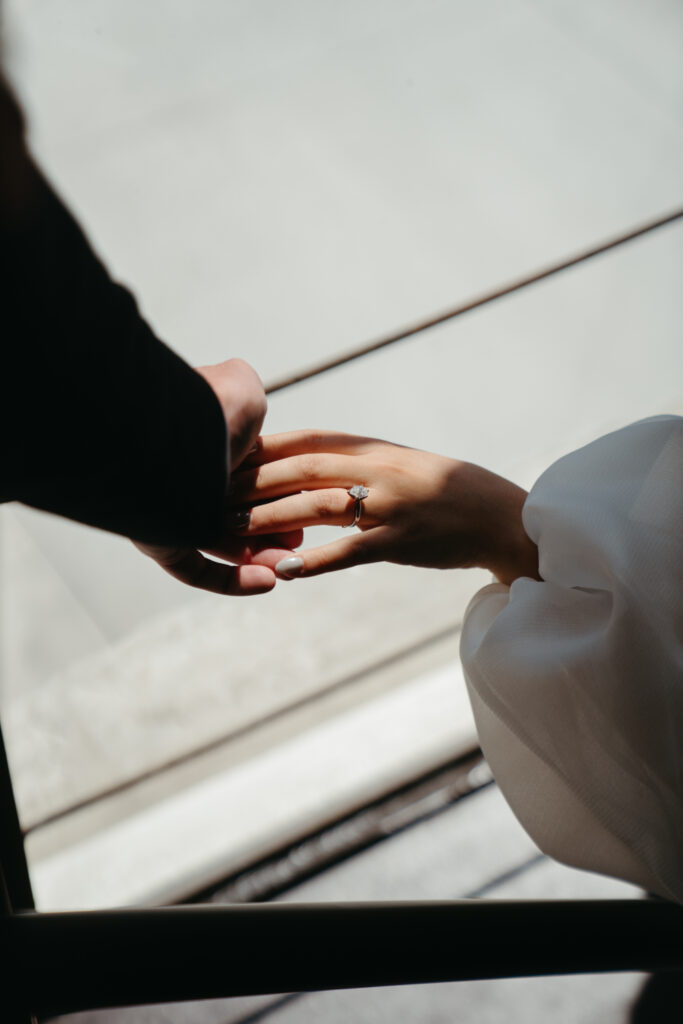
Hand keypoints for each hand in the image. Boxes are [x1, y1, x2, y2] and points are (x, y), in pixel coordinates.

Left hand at [134, 358, 283, 593]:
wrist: (171, 436)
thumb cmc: (209, 409)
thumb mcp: (242, 388)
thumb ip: (249, 395)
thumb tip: (247, 400)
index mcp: (204, 444)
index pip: (248, 478)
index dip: (279, 492)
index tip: (307, 502)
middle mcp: (186, 479)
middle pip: (238, 514)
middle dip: (274, 529)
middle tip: (300, 538)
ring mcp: (171, 513)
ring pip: (223, 545)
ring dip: (261, 556)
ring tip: (289, 563)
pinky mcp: (162, 546)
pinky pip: (198, 572)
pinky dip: (235, 579)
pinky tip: (268, 580)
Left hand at [229, 430, 539, 585]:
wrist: (502, 518)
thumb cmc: (446, 494)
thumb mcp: (399, 467)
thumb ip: (356, 463)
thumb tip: (306, 467)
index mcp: (375, 449)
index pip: (308, 439)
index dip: (262, 445)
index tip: (220, 451)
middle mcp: (380, 469)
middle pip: (302, 467)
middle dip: (251, 479)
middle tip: (205, 490)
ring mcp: (392, 504)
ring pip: (317, 505)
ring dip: (266, 518)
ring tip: (224, 531)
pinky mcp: (402, 541)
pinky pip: (350, 551)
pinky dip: (314, 560)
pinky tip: (281, 571)